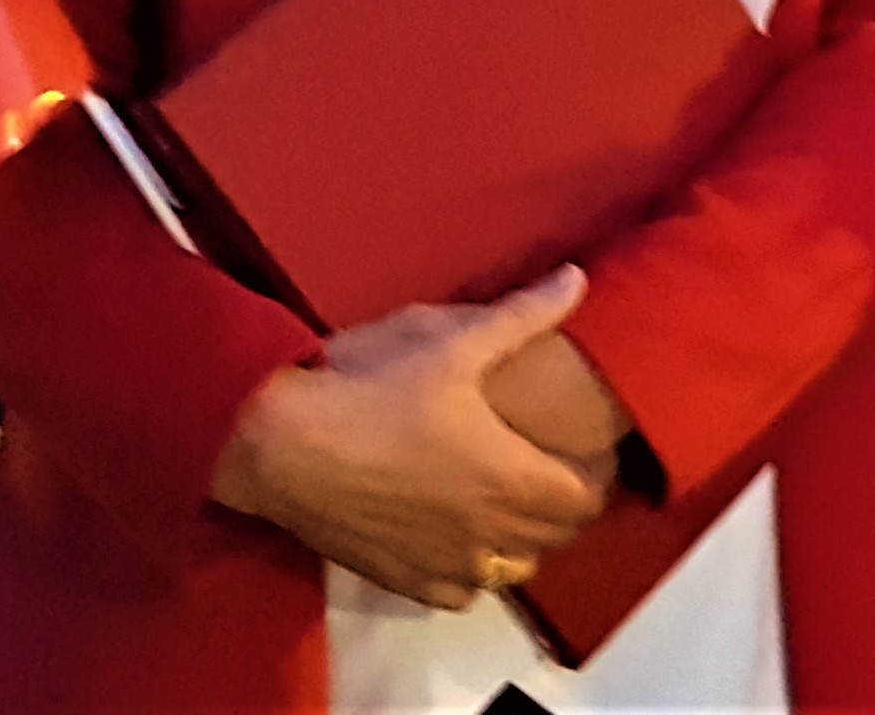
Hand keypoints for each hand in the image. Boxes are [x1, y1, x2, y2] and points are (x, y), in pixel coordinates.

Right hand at [209, 265, 607, 609]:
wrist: (281, 447)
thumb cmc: (374, 389)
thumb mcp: (453, 342)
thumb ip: (523, 314)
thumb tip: (578, 280)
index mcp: (510, 477)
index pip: (583, 502)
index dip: (594, 479)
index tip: (586, 454)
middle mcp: (485, 533)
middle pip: (552, 539)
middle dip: (561, 509)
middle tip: (550, 471)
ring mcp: (442, 563)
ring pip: (508, 571)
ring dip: (517, 543)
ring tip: (505, 504)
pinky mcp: (399, 580)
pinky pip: (457, 594)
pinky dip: (468, 572)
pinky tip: (454, 538)